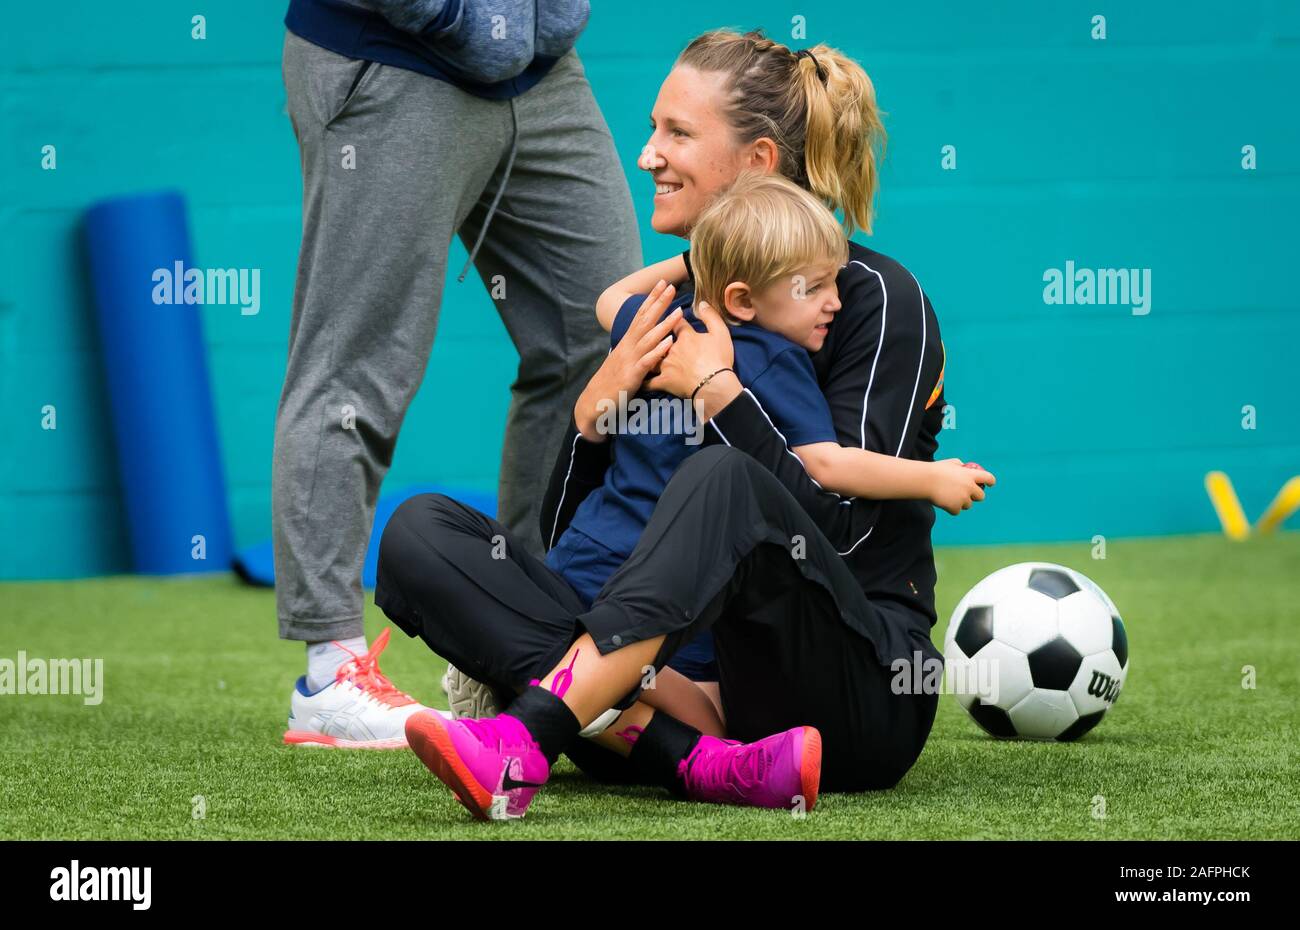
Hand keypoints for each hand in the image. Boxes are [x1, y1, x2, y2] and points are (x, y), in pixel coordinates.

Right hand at [575, 281, 681, 440]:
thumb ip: (636, 350)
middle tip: (672, 287)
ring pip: (649, 338)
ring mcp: (629, 360)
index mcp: (626, 343)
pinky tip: (669, 342)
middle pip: (645, 321)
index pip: (640, 316)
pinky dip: (658, 351)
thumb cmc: (611, 383)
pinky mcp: (631, 376)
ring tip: (679, 312)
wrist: (593, 403)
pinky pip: (647, 361)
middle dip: (659, 303)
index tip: (663, 284)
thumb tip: (649, 340)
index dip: (651, 299)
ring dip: (664, 324)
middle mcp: (627, 347)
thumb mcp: (624, 362)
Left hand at [645, 299, 735, 397]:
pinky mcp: (664, 381)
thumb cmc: (719, 359)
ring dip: (647, 357)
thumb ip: (711, 316)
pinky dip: (644, 383)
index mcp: (685, 337)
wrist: (714, 385)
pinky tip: (639, 382)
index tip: (673, 317)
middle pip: (659, 339)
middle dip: (656, 336)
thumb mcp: (721, 333)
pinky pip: (650, 383)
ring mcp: (666, 365)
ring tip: (642, 356)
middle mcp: (671, 348)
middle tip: (653, 335)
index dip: (674, 319)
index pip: (676, 323)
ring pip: (651, 359)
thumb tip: (702, 303)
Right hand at [930, 458, 996, 514]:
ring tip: (948, 496)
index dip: (990, 481)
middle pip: (981, 496)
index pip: (988, 478)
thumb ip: (960, 466)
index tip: (990, 484)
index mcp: (970, 475)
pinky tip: (943, 502)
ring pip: (968, 505)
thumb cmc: (935, 470)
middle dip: (975, 496)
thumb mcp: (950, 463)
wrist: (924, 481)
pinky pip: (957, 511)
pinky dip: (951, 508)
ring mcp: (963, 498)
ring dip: (961, 502)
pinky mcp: (955, 507)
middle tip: (967, 495)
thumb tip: (963, 468)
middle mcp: (969, 487)